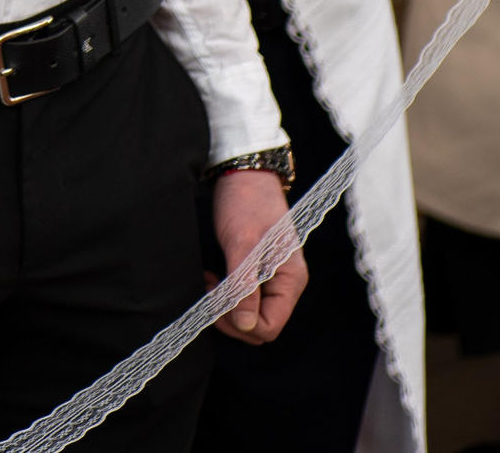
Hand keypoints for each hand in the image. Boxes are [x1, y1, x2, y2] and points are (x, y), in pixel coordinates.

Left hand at [210, 168, 305, 342]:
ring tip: (209, 281)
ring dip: (226, 304)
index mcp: (290, 281)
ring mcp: (271, 277)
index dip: (240, 323)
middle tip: (209, 290)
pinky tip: (213, 277)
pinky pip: (243, 295)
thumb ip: (244, 286)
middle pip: (259, 324)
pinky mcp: (256, 269)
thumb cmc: (246, 203)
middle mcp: (284, 283)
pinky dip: (226, 292)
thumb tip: (246, 325)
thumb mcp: (242, 244)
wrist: (243, 173)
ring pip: (249, 312)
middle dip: (230, 316)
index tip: (216, 301)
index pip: (269, 326)